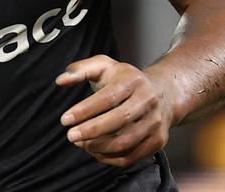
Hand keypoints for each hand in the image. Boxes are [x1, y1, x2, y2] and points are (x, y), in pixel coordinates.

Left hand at [54, 55, 173, 167]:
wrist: (163, 93)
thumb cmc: (124, 80)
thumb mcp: (104, 67)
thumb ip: (80, 70)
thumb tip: (60, 80)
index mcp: (133, 81)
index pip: (108, 97)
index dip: (85, 110)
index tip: (65, 119)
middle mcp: (148, 101)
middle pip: (119, 120)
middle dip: (91, 130)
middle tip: (70, 135)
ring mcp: (155, 122)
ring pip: (125, 142)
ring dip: (98, 147)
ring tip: (81, 143)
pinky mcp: (157, 141)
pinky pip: (131, 156)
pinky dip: (109, 158)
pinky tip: (95, 150)